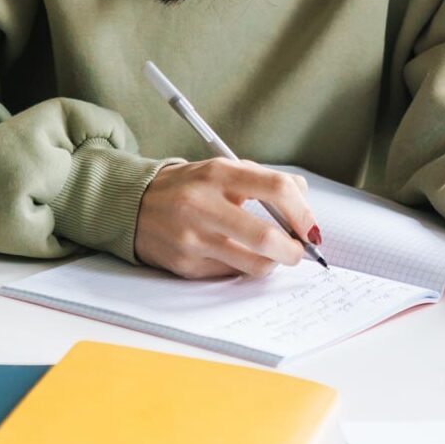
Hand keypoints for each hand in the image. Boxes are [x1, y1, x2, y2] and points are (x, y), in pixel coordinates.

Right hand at [134, 160, 317, 279]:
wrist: (133, 205)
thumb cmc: (190, 187)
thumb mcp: (223, 169)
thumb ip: (264, 179)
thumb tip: (303, 199)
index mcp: (219, 174)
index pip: (277, 189)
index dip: (303, 212)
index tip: (311, 228)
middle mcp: (204, 205)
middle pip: (266, 237)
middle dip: (293, 250)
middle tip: (299, 251)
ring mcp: (192, 238)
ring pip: (252, 264)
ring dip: (273, 264)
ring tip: (273, 256)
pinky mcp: (184, 264)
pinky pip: (229, 274)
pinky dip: (244, 268)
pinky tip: (239, 257)